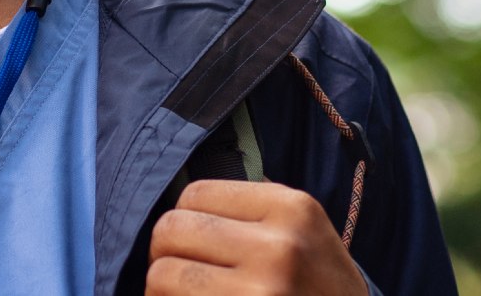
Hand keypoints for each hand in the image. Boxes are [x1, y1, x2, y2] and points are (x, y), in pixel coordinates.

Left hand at [146, 180, 367, 294]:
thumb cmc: (319, 285)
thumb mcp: (302, 231)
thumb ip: (249, 209)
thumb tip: (178, 200)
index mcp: (291, 208)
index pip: (194, 194)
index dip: (184, 218)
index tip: (194, 241)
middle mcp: (279, 247)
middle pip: (171, 230)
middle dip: (165, 252)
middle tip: (179, 270)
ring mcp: (262, 292)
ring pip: (162, 274)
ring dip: (163, 287)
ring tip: (186, 293)